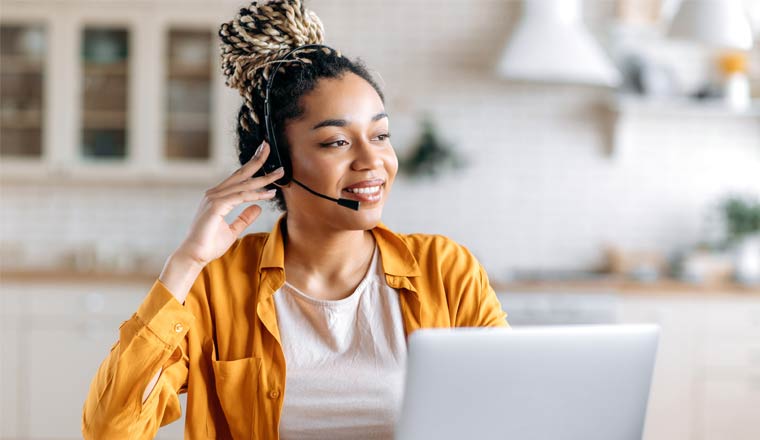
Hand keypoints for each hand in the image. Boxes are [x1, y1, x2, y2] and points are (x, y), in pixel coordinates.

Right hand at [174, 140, 282, 266]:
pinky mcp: (215, 207)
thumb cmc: (209, 245)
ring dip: (263, 179)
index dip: (252, 166)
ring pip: (243, 184)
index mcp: (217, 197)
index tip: (264, 155)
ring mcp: (214, 199)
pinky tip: (269, 193)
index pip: (238, 178)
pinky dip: (255, 194)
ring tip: (279, 173)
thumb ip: (244, 218)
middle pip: (240, 174)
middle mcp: (214, 194)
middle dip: (256, 160)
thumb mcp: (233, 230)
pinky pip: (240, 197)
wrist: (193, 256)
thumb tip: (258, 207)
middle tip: (269, 147)